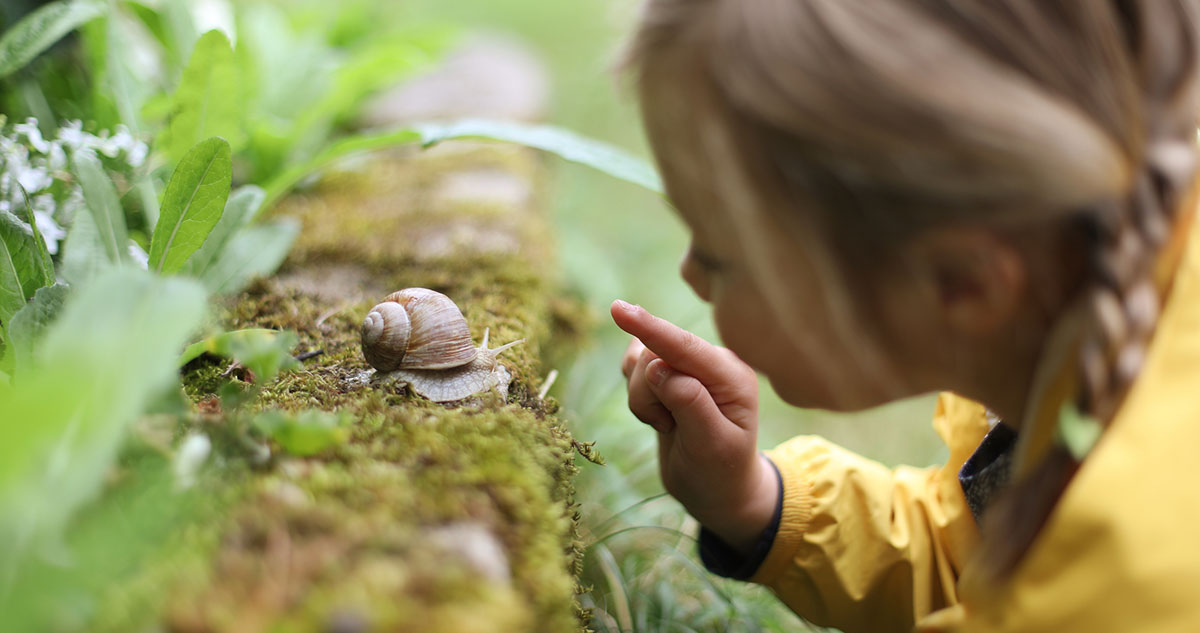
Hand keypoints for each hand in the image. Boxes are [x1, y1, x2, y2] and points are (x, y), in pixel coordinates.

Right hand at [612, 299, 778, 553]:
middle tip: (667, 427)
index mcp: (732, 376)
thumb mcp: (713, 446)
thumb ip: (690, 403)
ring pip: (641, 363)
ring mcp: (689, 366)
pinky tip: (659, 414)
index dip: (652, 329)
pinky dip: (638, 394)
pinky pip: (635, 368)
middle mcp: (712, 363)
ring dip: (642, 399)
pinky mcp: (669, 373)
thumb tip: (658, 367)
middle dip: (648, 394)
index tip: (619, 310)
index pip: (685, 348)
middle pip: (656, 355)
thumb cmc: (721, 472)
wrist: (718, 491)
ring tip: (669, 426)